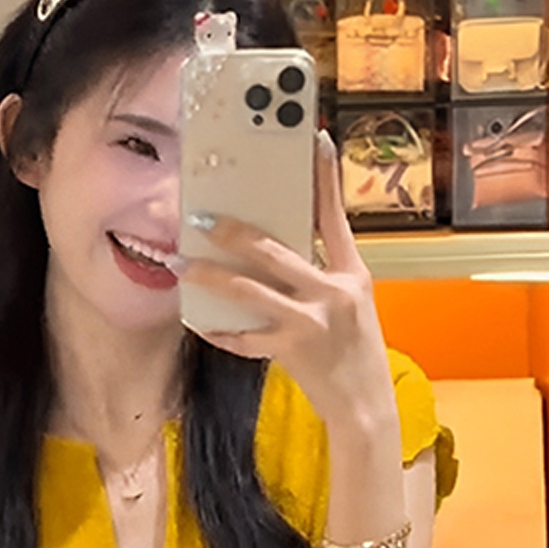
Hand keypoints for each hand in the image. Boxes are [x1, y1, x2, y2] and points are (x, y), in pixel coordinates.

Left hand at [176, 130, 397, 434]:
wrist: (366, 406)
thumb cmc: (357, 352)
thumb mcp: (352, 304)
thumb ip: (324, 275)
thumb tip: (280, 247)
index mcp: (352, 274)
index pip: (335, 217)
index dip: (324, 178)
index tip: (314, 141)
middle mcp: (333, 293)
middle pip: (275, 251)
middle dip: (234, 233)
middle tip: (201, 219)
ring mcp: (311, 322)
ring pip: (250, 291)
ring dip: (210, 277)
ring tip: (182, 265)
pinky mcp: (291, 351)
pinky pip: (244, 338)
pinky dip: (219, 331)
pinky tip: (198, 322)